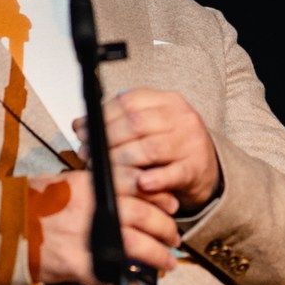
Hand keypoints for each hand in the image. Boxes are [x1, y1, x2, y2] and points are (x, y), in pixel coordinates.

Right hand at [25, 167, 179, 284]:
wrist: (1, 228)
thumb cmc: (30, 205)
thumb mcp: (62, 184)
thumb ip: (92, 186)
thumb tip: (127, 187)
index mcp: (89, 185)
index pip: (135, 184)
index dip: (159, 195)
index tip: (172, 204)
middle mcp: (92, 209)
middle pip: (144, 217)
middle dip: (166, 229)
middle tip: (174, 238)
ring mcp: (86, 238)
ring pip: (135, 247)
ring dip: (156, 257)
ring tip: (166, 264)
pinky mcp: (77, 265)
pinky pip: (108, 279)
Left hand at [76, 88, 221, 213]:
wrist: (206, 168)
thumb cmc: (171, 145)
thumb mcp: (147, 127)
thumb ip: (116, 122)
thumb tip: (79, 125)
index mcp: (167, 101)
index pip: (129, 101)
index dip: (102, 117)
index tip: (84, 133)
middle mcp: (181, 117)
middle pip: (136, 124)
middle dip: (106, 140)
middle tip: (88, 155)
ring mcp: (191, 142)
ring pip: (150, 148)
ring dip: (121, 161)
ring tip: (105, 171)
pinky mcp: (196, 169)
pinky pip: (173, 173)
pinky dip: (155, 179)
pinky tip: (141, 184)